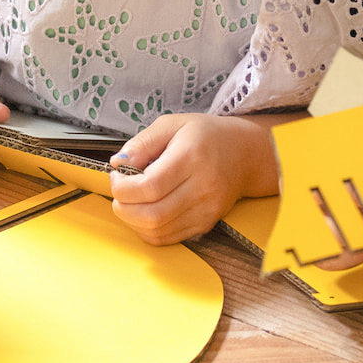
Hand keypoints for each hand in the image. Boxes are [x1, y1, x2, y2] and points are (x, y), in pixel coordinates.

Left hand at [109, 114, 277, 244]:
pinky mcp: (206, 224)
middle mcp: (203, 187)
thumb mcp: (172, 124)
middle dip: (123, 207)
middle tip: (121, 192)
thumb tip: (117, 163)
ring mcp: (207, 209)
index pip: (149, 186)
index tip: (118, 176)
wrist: (245, 154)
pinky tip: (145, 212)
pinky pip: (167, 238)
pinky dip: (147, 230)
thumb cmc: (206, 136)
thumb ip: (142, 142)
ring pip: (157, 231)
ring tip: (131, 201)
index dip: (123, 187)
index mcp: (192, 157)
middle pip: (151, 214)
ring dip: (132, 221)